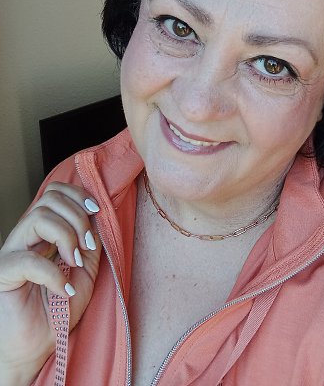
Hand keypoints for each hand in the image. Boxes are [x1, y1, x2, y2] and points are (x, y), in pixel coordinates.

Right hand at [0, 182, 101, 381]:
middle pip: (49, 199)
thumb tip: (97, 215)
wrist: (37, 348)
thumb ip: (89, 241)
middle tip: (86, 246)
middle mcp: (26, 237)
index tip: (97, 213)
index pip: (55, 193)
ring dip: (66, 237)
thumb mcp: (85, 269)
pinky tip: (65, 289)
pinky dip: (53, 274)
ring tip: (75, 262)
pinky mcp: (3, 273)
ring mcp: (12, 252)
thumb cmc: (59, 310)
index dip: (78, 195)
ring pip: (38, 218)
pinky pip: (28, 260)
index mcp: (44, 232)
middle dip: (77, 217)